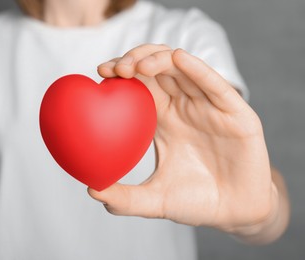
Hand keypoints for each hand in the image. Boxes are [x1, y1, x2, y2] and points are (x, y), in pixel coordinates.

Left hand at [89, 45, 277, 234]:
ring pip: (184, 69)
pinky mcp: (235, 112)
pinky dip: (197, 69)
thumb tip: (91, 190)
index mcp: (164, 119)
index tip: (101, 73)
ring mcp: (209, 106)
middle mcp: (185, 106)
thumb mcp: (154, 200)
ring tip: (139, 67)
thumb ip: (125, 199)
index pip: (141, 84)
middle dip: (136, 60)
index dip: (122, 73)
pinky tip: (178, 58)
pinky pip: (215, 85)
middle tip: (116, 68)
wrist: (234, 214)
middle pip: (159, 69)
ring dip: (160, 60)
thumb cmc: (195, 203)